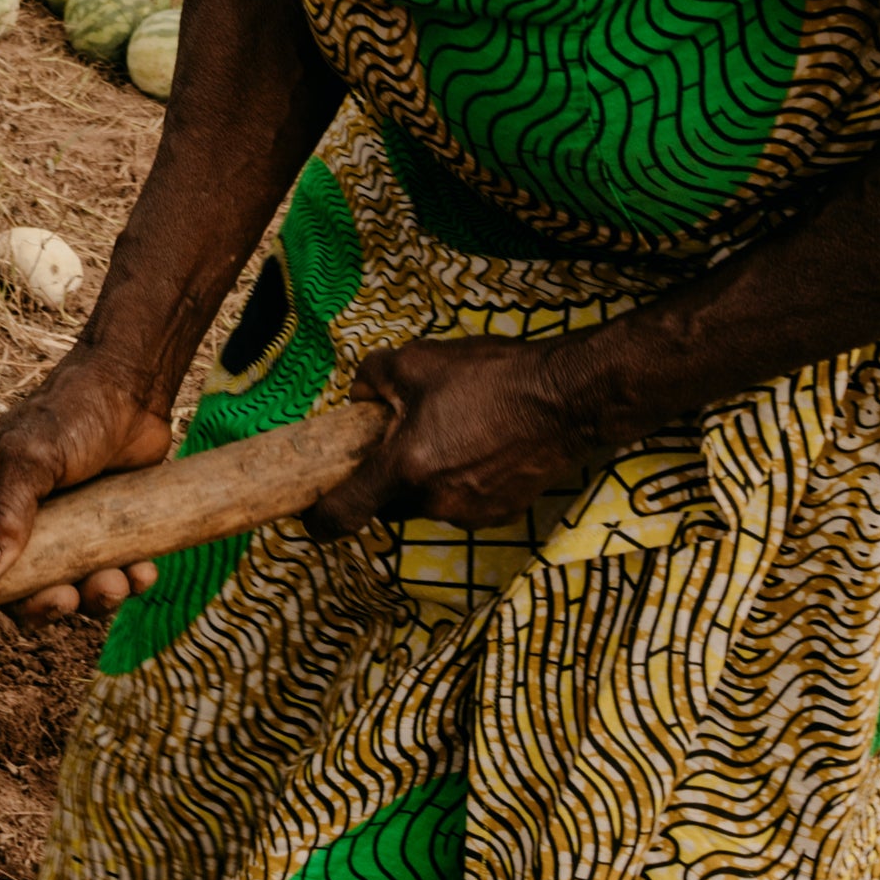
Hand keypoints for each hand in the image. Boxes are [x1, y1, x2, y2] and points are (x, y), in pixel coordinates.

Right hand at [0, 356, 178, 625]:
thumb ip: (4, 511)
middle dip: (40, 605)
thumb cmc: (72, 410)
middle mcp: (15, 517)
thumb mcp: (31, 456)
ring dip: (91, 598)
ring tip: (116, 583)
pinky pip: (108, 574)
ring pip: (66, 587)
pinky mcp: (102, 531)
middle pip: (13, 587)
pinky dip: (126, 581)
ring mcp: (62, 528)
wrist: (135, 387)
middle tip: (65, 601)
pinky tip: (142, 572)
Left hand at [303, 334, 598, 539]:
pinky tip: (483, 442)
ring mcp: (471, 514)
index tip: (312, 516)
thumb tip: (358, 399)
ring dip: (428, 474)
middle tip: (403, 433)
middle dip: (388, 474)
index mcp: (406, 469)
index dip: (320, 519)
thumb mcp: (417, 359)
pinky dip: (462, 478)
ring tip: (454, 428)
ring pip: (428, 500)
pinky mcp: (501, 514)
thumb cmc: (491, 377)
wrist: (567, 398)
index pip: (344, 513)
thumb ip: (371, 379)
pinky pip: (463, 500)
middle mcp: (435, 502)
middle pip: (389, 502)